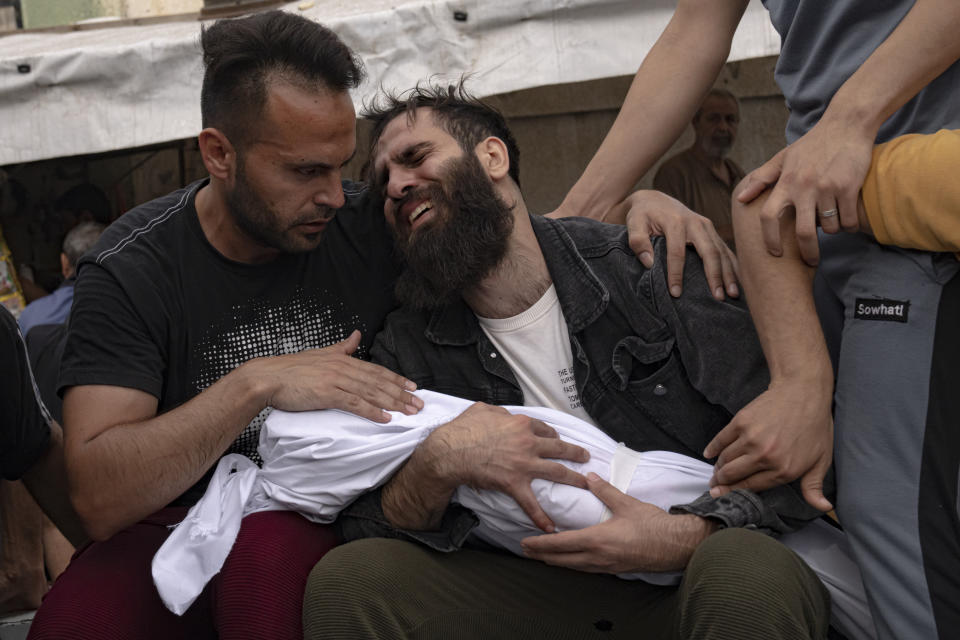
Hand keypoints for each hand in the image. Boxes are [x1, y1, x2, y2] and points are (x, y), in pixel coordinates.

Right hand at [250, 330, 421, 421]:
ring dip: (393, 403)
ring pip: (371, 392)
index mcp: (342, 359)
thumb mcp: (320, 353)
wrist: (267, 377)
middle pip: (378, 381)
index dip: (396, 379)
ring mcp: (336, 380)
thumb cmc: (290, 369)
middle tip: (419, 404)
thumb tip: (357, 335)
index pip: (376, 370)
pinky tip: (385, 418)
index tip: (413, 387)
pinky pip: (355, 403)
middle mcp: (343, 367)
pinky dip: (372, 411)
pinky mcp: (327, 393)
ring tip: (409, 412)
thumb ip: (342, 347)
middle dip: (401, 393)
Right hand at [431, 403, 589, 531]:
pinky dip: (540, 516)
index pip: (545, 429)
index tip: (558, 440)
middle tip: (585, 457)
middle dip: (576, 453)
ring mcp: (523, 464)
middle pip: (559, 447)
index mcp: (521, 424)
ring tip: (585, 484)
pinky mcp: (514, 483)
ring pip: (557, 471)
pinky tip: (550, 527)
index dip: (554, 435)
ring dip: (574, 479)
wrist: (450, 452)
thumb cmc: (463, 429)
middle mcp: (528, 442)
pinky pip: (531, 502)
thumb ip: (498, 412)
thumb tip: (502, 414)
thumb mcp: (483, 410)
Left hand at [521, 473, 716, 572]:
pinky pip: (586, 569)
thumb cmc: (652, 525)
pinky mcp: (614, 569)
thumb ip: (604, 490)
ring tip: (542, 555)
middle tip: (525, 550)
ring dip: (555, 561)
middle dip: (541, 555)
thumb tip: (589, 476)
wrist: (675, 545)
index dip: (540, 544)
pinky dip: (571, 564)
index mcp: (597, 540)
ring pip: (573, 567)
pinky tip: (570, 560)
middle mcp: (597, 557)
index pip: (560, 544)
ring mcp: (606, 566)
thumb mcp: (626, 503)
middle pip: (561, 560)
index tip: (524, 542)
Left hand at [619, 190, 738, 300]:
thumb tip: (649, 263)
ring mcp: (707, 226)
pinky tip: (737, 281)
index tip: (676, 293)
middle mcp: (695, 222)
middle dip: (715, 275)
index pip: (677, 252)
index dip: (676, 274)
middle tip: (719, 298)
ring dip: (729, 273)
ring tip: (733, 294)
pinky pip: (725, 249)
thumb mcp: (633, 223)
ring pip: (721, 251)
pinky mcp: (711, 231)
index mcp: (675, 222)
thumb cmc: (642, 214)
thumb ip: (637, 241)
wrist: (654, 200)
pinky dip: (733, 265)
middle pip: (709, 251)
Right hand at [703, 378, 833, 511]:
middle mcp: (764, 456)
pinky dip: (712, 448)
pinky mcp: (740, 422)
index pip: (751, 486)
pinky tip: (709, 454)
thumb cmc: (815, 426)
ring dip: (718, 467)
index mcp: (783, 469)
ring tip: (716, 471)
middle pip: (733, 475)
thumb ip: (814, 486)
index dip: (733, 492)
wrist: (803, 392)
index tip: (721, 495)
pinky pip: (720, 440)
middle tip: (714, 486)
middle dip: (720, 483)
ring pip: (725, 459)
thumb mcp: (821, 459)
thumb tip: (823, 507)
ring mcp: (750, 438)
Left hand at [736, 116, 874, 265]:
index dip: (769, 239)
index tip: (775, 253)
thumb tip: (740, 199)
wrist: (846, 125)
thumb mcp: (783, 158)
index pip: (768, 216)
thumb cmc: (812, 144)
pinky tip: (848, 219)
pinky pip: (848, 220)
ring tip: (833, 224)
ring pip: (830, 228)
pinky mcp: (848, 187)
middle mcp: (803, 187)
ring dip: (832, 231)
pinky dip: (850, 225)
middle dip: (808, 252)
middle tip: (811, 261)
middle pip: (803, 232)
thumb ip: (762, 179)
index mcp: (785, 182)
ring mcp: (827, 188)